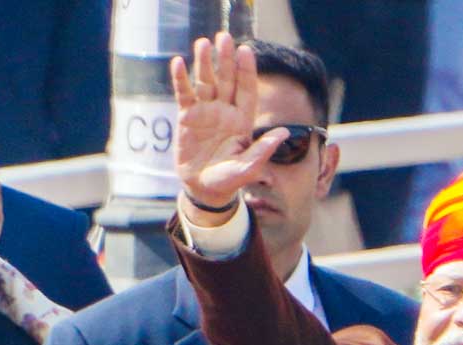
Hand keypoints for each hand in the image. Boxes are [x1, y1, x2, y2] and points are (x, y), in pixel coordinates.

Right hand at [170, 32, 289, 217]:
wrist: (204, 189)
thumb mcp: (248, 168)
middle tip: (224, 37)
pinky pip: (184, 94)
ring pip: (206, 82)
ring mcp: (206, 112)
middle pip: (226, 80)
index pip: (246, 89)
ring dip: (204, 63)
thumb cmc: (229, 179)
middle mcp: (225, 111)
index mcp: (242, 119)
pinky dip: (181, 79)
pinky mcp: (187, 117)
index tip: (246, 51)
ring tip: (203, 43)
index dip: (246, 71)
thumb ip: (263, 151)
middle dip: (225, 59)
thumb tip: (283, 133)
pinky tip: (178, 63)